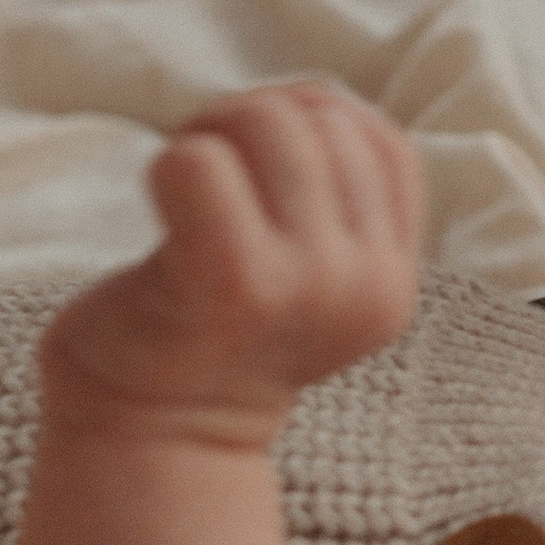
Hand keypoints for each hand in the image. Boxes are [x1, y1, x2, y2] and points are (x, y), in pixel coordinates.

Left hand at [39, 82, 425, 449]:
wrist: (151, 441)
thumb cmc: (216, 336)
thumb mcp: (311, 278)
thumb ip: (333, 201)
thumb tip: (312, 103)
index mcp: (392, 282)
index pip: (384, 142)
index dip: (318, 123)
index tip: (261, 164)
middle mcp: (365, 283)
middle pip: (325, 119)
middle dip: (253, 116)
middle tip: (207, 166)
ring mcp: (307, 283)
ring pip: (269, 124)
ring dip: (211, 130)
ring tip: (186, 177)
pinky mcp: (233, 280)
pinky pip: (200, 162)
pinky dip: (169, 164)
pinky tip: (160, 204)